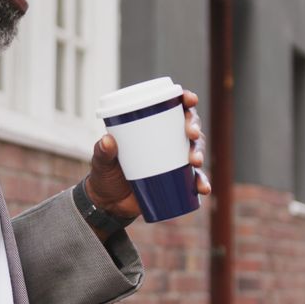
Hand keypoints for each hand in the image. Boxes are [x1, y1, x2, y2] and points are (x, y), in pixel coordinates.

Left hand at [85, 90, 211, 219]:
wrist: (109, 203)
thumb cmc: (106, 174)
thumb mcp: (101, 162)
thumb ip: (103, 152)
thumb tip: (107, 140)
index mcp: (150, 127)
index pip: (171, 108)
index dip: (185, 100)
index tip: (190, 100)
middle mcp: (166, 141)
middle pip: (188, 126)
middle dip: (194, 126)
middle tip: (190, 134)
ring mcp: (174, 161)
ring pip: (195, 150)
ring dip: (199, 153)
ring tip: (194, 161)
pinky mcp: (177, 181)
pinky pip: (195, 180)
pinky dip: (201, 183)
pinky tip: (203, 188)